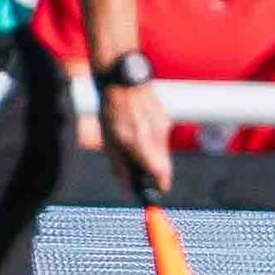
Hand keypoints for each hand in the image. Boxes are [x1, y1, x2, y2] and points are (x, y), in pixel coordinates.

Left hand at [97, 78, 173, 197]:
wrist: (123, 80)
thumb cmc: (111, 110)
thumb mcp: (108, 142)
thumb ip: (120, 166)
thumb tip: (128, 186)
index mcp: (140, 144)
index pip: (161, 174)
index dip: (160, 187)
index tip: (157, 193)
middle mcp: (156, 137)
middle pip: (164, 166)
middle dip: (154, 173)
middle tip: (142, 175)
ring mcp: (163, 127)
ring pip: (162, 152)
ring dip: (152, 157)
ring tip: (132, 145)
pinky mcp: (165, 119)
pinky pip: (161, 139)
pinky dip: (152, 143)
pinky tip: (138, 131)